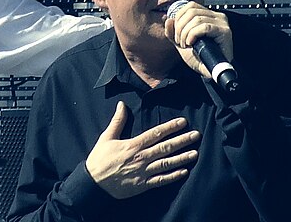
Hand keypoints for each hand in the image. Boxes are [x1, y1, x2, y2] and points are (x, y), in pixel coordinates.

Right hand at [85, 101, 199, 199]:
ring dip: (182, 158)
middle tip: (196, 135)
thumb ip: (117, 121)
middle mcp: (140, 158)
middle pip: (165, 147)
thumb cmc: (100, 159)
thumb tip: (122, 104)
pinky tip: (184, 171)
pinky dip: (173, 176)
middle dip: (182, 140)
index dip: (170, 127)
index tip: (183, 122)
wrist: (93, 183)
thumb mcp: (107, 137)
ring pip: (166, 163)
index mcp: (133, 145)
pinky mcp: (143, 185)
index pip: (155, 133)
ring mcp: (143, 172)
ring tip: (195, 153)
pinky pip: (161, 180)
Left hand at [164, 1, 232, 78]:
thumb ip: (172, 32)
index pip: (190, 6)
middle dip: (180, 27)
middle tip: (180, 41)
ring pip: (196, 19)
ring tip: (185, 44)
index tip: (176, 33)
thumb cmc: (199, 57)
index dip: (179, 17)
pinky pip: (205, 27)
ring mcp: (222, 23)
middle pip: (191, 11)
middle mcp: (217, 16)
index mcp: (207, 15)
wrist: (209, 72)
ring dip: (185, 33)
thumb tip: (168, 20)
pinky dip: (193, 34)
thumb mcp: (181, 42)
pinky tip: (191, 43)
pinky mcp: (225, 32)